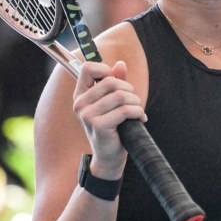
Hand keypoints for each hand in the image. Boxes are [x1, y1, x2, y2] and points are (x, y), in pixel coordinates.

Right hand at [71, 61, 144, 179]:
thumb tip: (120, 64)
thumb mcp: (112, 102)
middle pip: (109, 81)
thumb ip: (115, 82)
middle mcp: (80, 103)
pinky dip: (137, 112)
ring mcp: (87, 115)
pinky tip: (140, 118)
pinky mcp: (98, 125)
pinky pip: (124, 110)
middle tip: (134, 100)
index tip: (116, 83)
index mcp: (81, 95)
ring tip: (137, 110)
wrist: (109, 156)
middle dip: (128, 89)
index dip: (105, 70)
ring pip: (119, 95)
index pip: (87, 68)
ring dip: (135, 101)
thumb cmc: (112, 127)